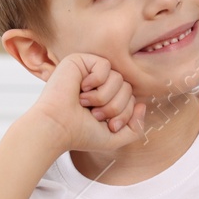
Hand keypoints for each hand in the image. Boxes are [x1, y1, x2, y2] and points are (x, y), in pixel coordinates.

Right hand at [28, 52, 146, 152]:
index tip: (108, 125)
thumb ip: (136, 128)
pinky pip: (105, 65)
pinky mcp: (80, 61)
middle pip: (127, 88)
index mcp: (106, 99)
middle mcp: (98, 84)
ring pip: (118, 78)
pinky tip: (81, 88)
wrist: (57, 128)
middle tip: (94, 114)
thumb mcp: (114, 138)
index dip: (125, 114)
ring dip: (103, 97)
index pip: (131, 99)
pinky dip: (96, 81)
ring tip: (85, 103)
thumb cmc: (80, 134)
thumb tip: (142, 105)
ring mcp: (89, 72)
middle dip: (115, 106)